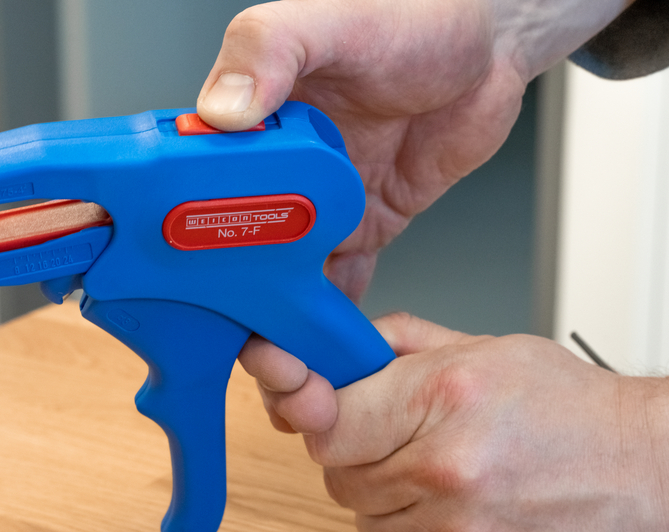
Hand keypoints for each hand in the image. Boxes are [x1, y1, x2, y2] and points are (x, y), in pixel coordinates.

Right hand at [198, 0, 628, 298]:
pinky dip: (330, 311)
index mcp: (252, 121)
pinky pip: (341, 276)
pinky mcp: (365, 221)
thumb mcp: (334, 23)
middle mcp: (279, 167)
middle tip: (236, 331)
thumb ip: (273, 52)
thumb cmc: (415, 16)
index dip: (187, 230)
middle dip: (232, 289)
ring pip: (286, 270)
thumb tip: (224, 111)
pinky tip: (322, 339)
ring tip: (277, 352)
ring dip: (278, 309)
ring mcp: (322, 201)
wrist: (492, 45)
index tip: (185, 276)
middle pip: (238, 241)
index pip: (199, 184)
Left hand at [238, 313, 668, 531]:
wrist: (656, 477)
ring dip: (387, 497)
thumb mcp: (487, 348)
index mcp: (443, 396)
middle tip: (401, 438)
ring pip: (366, 520)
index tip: (327, 411)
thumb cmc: (577, 409)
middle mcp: (445, 468)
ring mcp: (458, 531)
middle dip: (358, 454)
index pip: (326, 420)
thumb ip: (400, 343)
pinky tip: (466, 506)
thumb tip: (340, 349)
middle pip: (338, 474)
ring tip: (441, 471)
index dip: (320, 415)